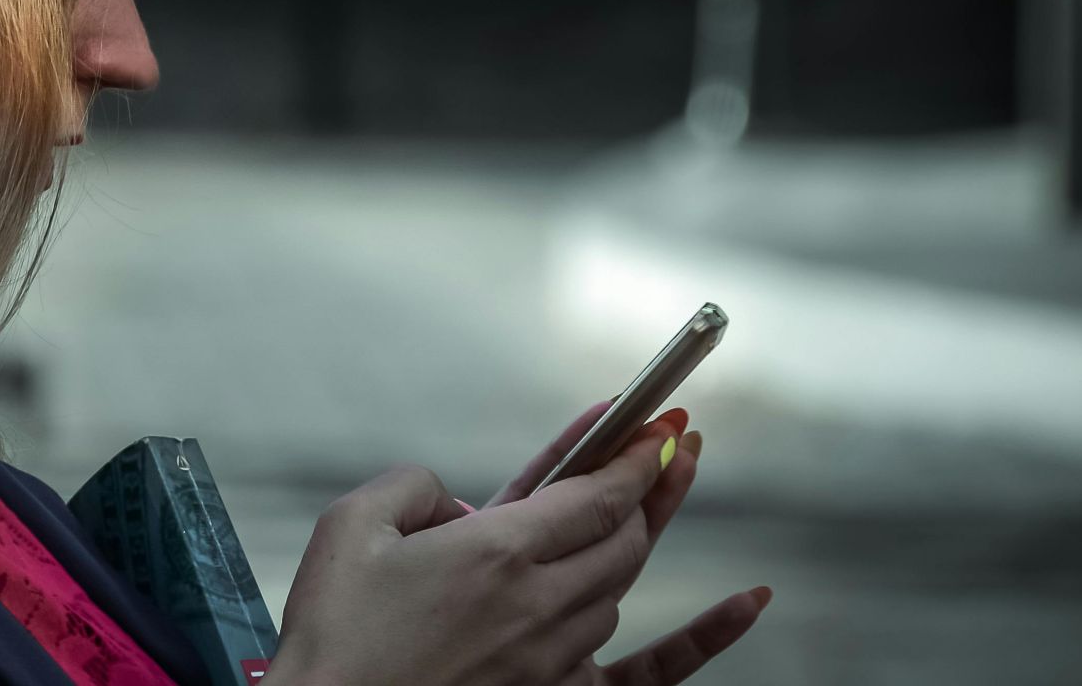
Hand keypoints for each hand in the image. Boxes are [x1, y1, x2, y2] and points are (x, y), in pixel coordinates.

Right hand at [265, 420, 724, 685]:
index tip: (658, 421)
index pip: (595, 493)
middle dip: (645, 487)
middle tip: (662, 446)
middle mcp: (537, 604)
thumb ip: (414, 485)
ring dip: (623, 545)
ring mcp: (550, 659)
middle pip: (623, 537)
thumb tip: (458, 504)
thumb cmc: (331, 632)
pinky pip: (648, 673)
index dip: (633, 453)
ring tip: (624, 509)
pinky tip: (751, 601)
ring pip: (617, 590)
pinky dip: (708, 637)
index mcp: (495, 552)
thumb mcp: (351, 525)